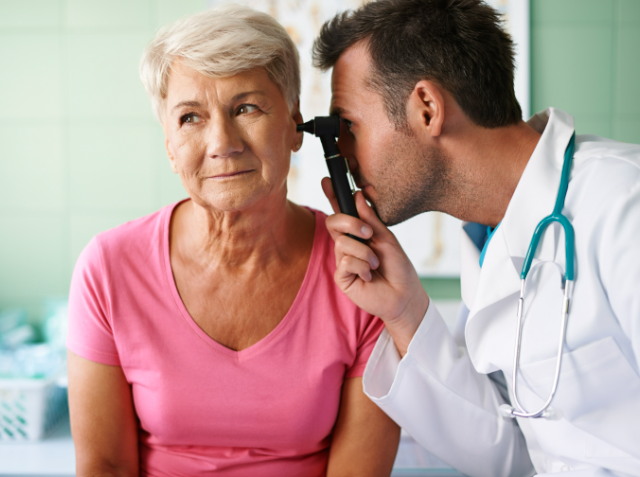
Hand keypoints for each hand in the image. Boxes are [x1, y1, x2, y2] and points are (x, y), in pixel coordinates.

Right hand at [322, 178, 428, 355]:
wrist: (404, 295)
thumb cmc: (398, 267)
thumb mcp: (387, 239)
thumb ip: (371, 220)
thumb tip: (358, 195)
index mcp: (358, 233)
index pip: (341, 212)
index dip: (333, 196)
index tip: (327, 180)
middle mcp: (347, 245)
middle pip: (333, 222)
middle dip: (350, 223)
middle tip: (369, 234)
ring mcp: (343, 260)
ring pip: (342, 243)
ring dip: (364, 253)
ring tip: (376, 264)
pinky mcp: (342, 277)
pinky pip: (345, 262)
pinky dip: (362, 267)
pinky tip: (370, 276)